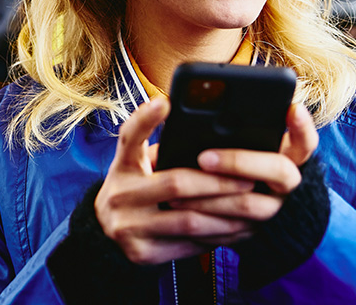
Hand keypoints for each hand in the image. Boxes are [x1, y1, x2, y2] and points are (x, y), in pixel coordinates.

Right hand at [94, 97, 257, 264]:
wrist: (105, 229)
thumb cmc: (135, 184)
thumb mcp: (137, 160)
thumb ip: (162, 146)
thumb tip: (211, 133)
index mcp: (121, 164)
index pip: (129, 136)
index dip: (145, 118)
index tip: (165, 101)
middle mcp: (118, 194)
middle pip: (176, 184)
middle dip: (218, 182)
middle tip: (248, 179)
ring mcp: (127, 227)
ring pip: (187, 220)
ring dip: (224, 213)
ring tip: (249, 205)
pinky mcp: (141, 254)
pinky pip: (187, 245)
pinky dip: (215, 236)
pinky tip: (235, 228)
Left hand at [166, 104, 318, 228]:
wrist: (254, 208)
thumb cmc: (244, 158)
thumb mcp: (250, 142)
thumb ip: (240, 128)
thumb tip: (204, 109)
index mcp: (293, 156)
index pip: (306, 140)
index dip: (302, 127)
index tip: (292, 108)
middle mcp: (289, 184)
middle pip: (279, 171)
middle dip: (239, 162)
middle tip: (203, 158)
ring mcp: (275, 211)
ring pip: (250, 206)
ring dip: (213, 198)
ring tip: (179, 189)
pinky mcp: (256, 233)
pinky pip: (232, 231)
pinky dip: (204, 221)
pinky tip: (179, 209)